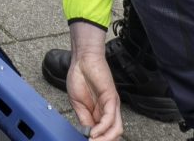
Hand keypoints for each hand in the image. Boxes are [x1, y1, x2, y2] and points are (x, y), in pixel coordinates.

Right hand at [68, 23, 122, 140]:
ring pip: (115, 129)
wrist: (82, 60)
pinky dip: (102, 128)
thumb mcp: (77, 104)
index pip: (104, 133)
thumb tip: (88, 134)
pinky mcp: (111, 98)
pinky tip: (94, 132)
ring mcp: (111, 105)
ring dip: (105, 139)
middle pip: (114, 133)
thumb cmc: (79, 77)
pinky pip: (109, 118)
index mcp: (100, 113)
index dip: (97, 140)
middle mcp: (108, 110)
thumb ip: (84, 119)